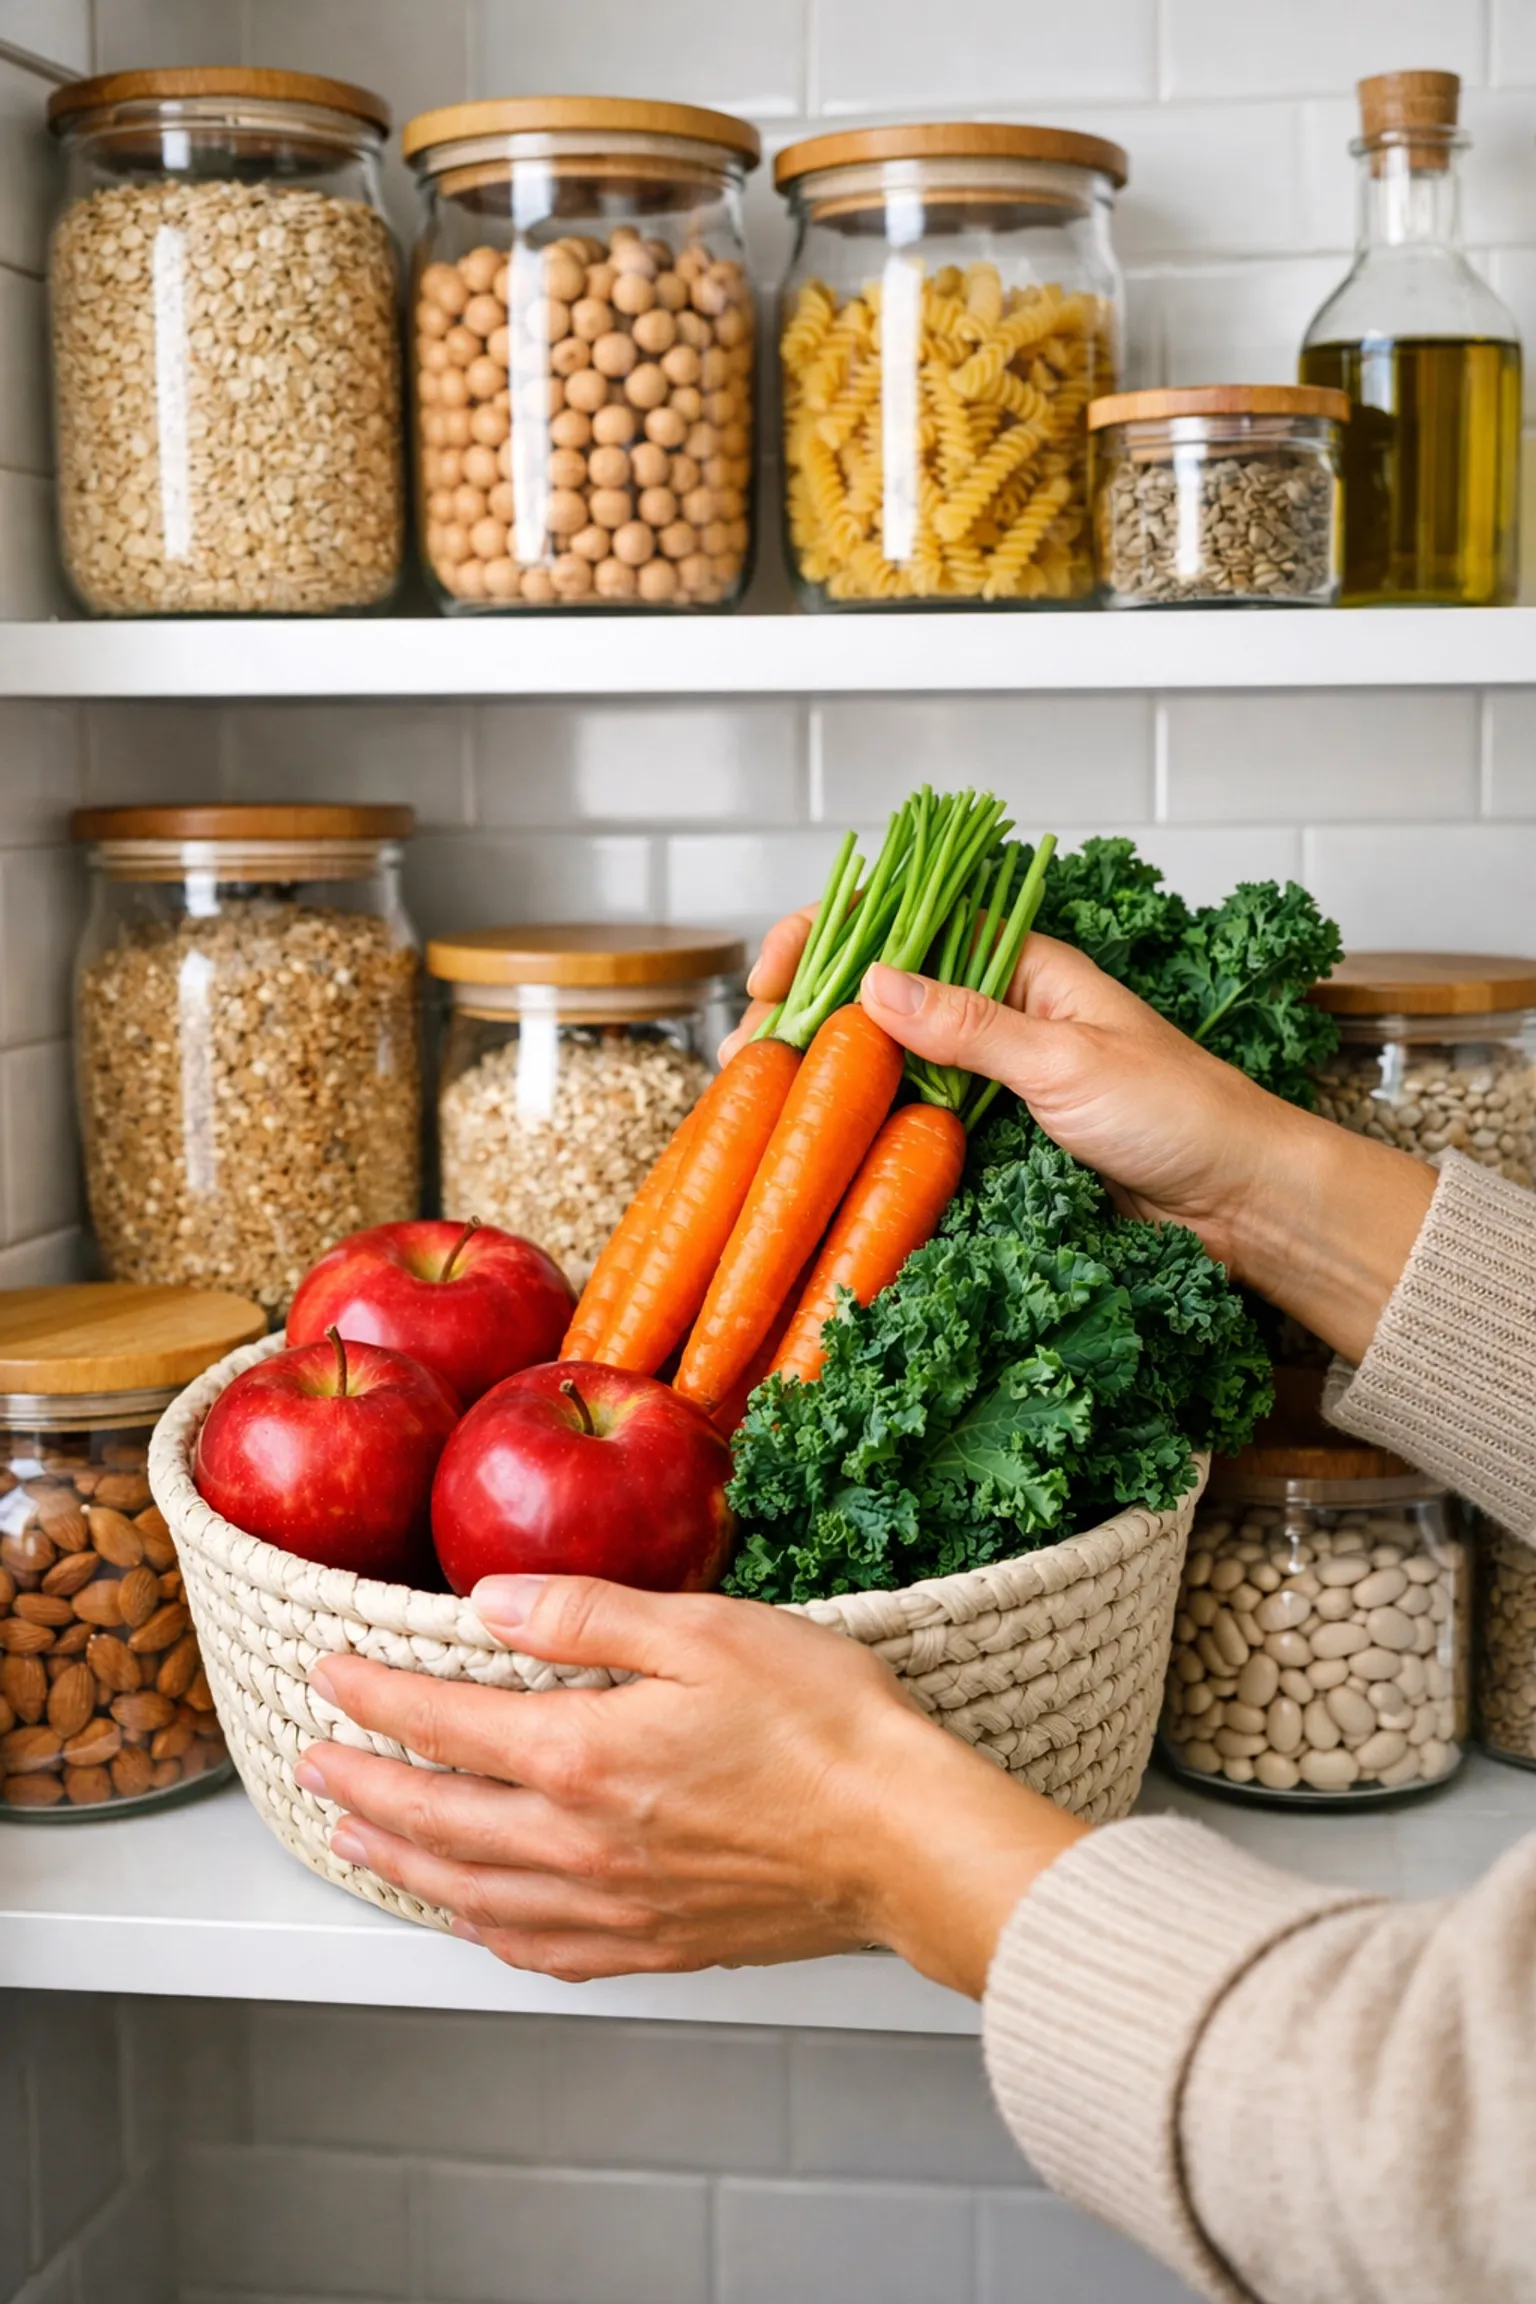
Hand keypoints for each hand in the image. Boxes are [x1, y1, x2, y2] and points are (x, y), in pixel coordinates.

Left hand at [299, 1573, 1083, 1991]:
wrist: (905, 1841)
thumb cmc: (827, 1728)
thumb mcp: (707, 1630)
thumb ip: (589, 1615)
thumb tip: (494, 1603)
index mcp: (583, 1755)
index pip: (442, 1722)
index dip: (373, 1695)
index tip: (330, 1672)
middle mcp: (578, 1843)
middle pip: (433, 1819)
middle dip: (359, 1787)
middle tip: (311, 1765)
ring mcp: (613, 1906)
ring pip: (468, 1894)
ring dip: (399, 1863)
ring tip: (356, 1841)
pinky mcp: (655, 1946)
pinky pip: (538, 1951)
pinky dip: (482, 1931)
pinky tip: (473, 1920)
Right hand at [728, 914, 1435, 1364]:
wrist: (1240, 1206)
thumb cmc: (1182, 1114)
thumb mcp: (1068, 1063)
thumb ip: (969, 1025)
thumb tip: (871, 981)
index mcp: (1020, 967)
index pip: (904, 923)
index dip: (827, 936)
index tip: (771, 977)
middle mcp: (996, 1015)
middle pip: (878, 996)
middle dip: (804, 1016)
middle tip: (748, 1060)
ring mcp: (988, 1083)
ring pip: (884, 1065)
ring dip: (821, 1080)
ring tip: (757, 1108)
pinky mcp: (988, 1146)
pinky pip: (909, 1130)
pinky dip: (860, 1136)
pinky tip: (813, 1152)